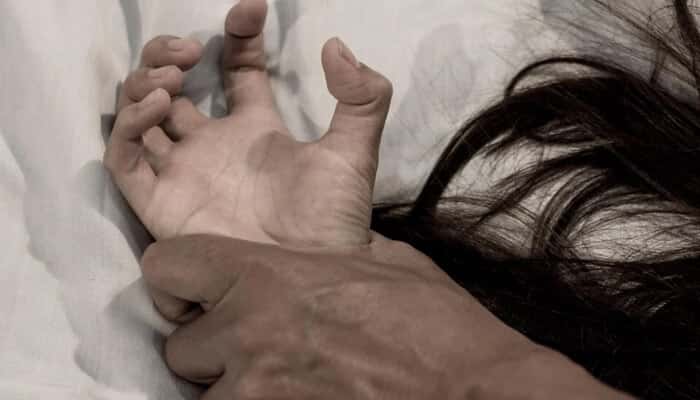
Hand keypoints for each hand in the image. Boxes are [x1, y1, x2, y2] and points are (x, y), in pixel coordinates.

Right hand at [104, 0, 392, 245]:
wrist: (311, 275)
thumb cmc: (333, 219)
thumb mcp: (355, 151)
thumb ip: (362, 98)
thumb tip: (338, 46)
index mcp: (256, 128)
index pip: (236, 69)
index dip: (238, 36)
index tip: (249, 11)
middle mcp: (213, 145)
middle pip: (171, 85)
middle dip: (167, 55)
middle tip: (188, 51)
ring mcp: (183, 171)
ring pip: (139, 115)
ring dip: (144, 84)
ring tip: (173, 79)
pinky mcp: (160, 202)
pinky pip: (124, 158)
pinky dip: (129, 126)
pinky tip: (159, 106)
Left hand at [141, 235, 631, 399]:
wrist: (473, 387)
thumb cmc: (436, 325)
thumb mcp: (384, 263)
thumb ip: (334, 255)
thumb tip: (325, 255)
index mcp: (267, 277)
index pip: (165, 267)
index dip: (177, 282)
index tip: (200, 296)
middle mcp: (246, 334)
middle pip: (179, 345)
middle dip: (212, 349)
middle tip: (260, 349)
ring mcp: (253, 392)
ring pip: (201, 395)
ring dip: (231, 389)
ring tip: (284, 382)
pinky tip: (295, 397)